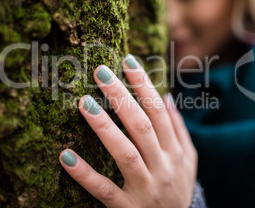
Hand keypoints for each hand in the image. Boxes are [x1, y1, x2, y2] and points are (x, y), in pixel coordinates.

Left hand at [59, 55, 197, 207]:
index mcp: (174, 151)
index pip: (158, 111)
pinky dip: (85, 174)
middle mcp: (162, 166)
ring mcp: (144, 187)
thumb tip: (167, 97)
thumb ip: (178, 129)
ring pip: (124, 153)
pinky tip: (66, 155)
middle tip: (100, 71)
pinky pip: (104, 190)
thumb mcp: (188, 159)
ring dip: (104, 127)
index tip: (127, 61)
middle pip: (141, 125)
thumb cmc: (178, 186)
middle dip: (121, 96)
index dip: (144, 85)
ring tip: (83, 102)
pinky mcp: (126, 207)